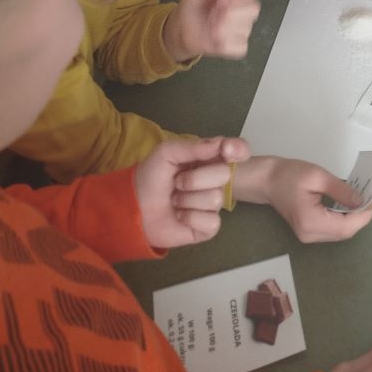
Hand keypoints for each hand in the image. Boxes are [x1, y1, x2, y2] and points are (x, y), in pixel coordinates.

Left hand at [134, 135, 249, 249]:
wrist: (133, 207)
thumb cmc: (151, 176)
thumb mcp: (167, 152)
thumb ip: (194, 146)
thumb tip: (221, 143)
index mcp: (209, 158)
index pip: (238, 150)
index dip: (237, 150)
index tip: (226, 151)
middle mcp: (215, 180)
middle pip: (225, 175)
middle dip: (195, 179)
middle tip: (177, 183)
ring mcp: (212, 205)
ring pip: (216, 199)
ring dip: (188, 200)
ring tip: (174, 201)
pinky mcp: (207, 228)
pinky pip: (212, 222)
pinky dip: (191, 218)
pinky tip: (179, 216)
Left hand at [162, 0, 262, 62]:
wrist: (182, 28)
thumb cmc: (194, 5)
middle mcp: (245, 8)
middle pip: (254, 8)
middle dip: (229, 11)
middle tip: (213, 12)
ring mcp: (244, 27)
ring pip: (245, 28)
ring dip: (223, 27)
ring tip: (210, 25)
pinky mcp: (239, 45)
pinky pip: (239, 45)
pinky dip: (224, 43)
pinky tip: (215, 38)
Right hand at [234, 155, 371, 242]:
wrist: (266, 180)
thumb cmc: (289, 174)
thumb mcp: (317, 176)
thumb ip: (340, 190)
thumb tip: (361, 201)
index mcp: (311, 221)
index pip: (345, 227)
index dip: (363, 216)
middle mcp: (310, 234)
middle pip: (343, 233)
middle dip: (360, 218)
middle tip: (371, 199)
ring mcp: (307, 236)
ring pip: (338, 233)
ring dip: (353, 220)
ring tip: (363, 201)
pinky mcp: (307, 231)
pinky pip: (331, 230)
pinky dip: (343, 220)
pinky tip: (348, 206)